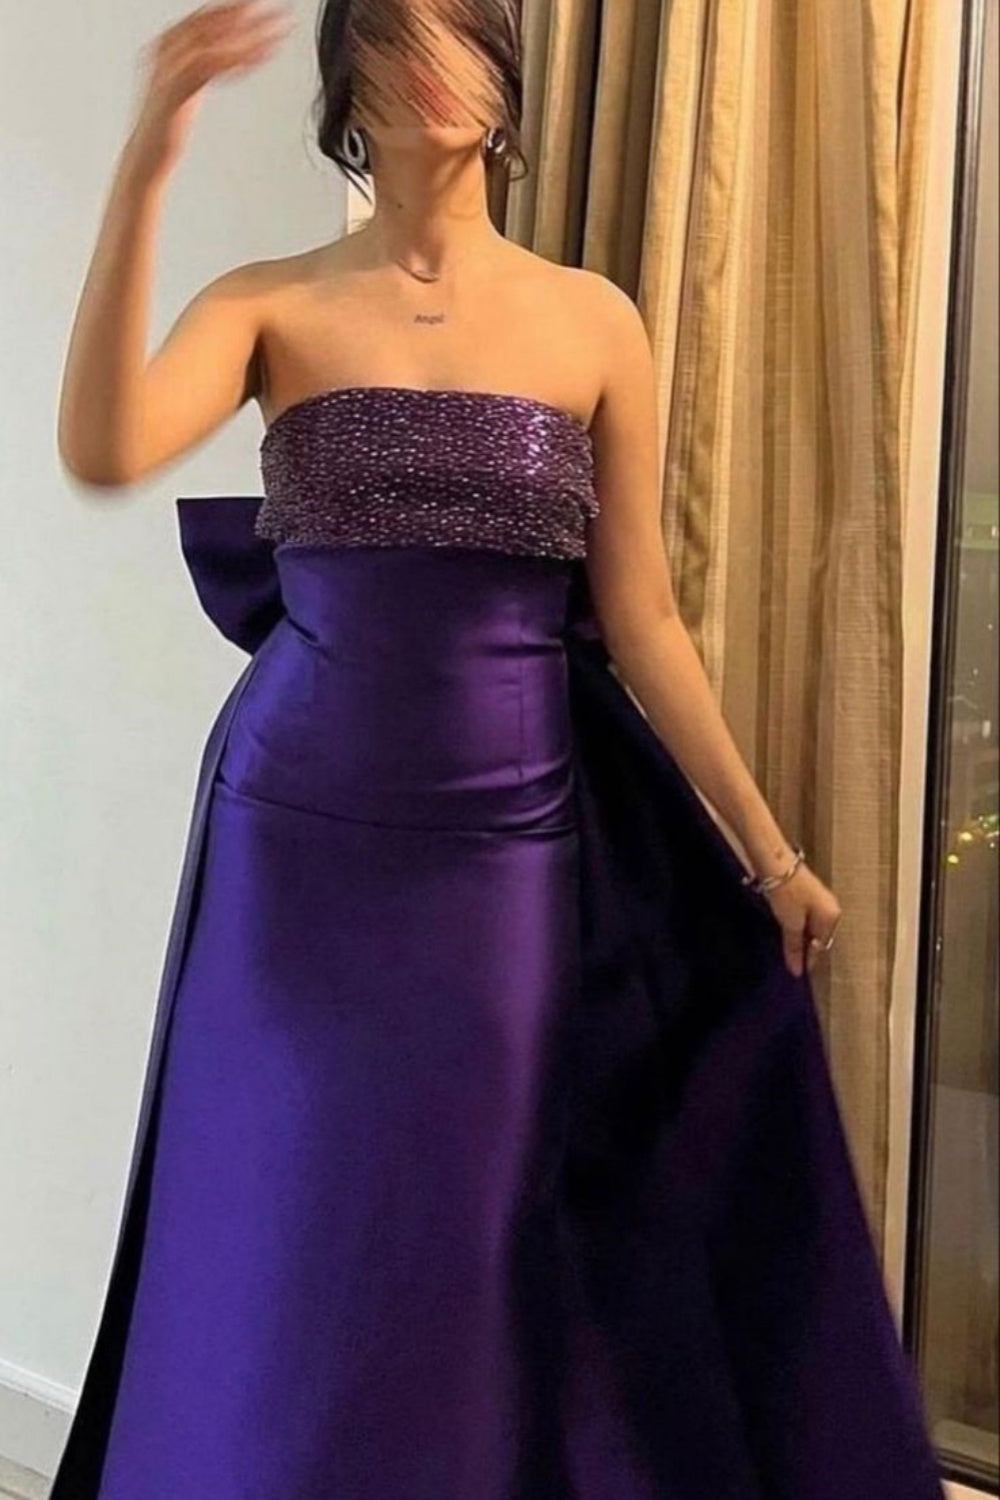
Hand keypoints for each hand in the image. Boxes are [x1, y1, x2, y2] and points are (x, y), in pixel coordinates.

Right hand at [123, 0, 293, 186]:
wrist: (146, 156)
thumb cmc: (167, 126)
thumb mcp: (188, 88)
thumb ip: (203, 68)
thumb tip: (229, 57)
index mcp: (167, 44)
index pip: (205, 18)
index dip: (233, 9)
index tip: (259, 4)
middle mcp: (166, 49)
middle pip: (211, 22)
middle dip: (245, 14)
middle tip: (276, 11)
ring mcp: (168, 67)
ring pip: (214, 40)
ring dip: (250, 34)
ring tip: (277, 30)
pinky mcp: (175, 88)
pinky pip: (211, 65)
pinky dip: (238, 59)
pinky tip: (261, 57)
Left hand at [763, 862, 842, 978]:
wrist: (776, 863)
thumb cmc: (787, 892)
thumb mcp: (791, 924)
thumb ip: (795, 947)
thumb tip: (798, 970)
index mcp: (831, 917)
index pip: (821, 947)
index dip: (810, 960)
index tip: (799, 973)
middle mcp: (830, 908)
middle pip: (819, 937)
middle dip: (806, 949)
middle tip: (790, 961)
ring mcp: (820, 900)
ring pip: (811, 926)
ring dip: (799, 937)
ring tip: (785, 947)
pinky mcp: (807, 893)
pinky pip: (805, 916)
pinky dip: (796, 925)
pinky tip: (785, 928)